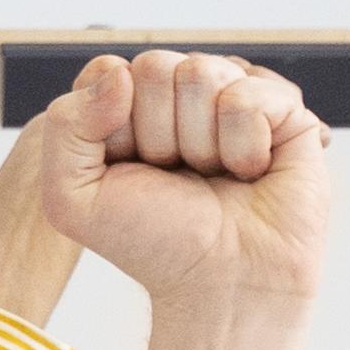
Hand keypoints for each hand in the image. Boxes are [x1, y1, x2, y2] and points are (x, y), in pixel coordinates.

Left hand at [31, 50, 335, 312]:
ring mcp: (233, 98)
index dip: (114, 125)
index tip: (129, 169)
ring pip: (202, 74)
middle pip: (156, 66)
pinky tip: (250, 171)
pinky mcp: (284, 111)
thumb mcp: (72, 197)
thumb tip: (118, 73)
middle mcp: (182, 96)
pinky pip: (247, 96)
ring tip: (214, 174)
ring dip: (201, 143)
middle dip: (159, 134)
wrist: (221, 283)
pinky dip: (243, 145)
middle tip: (177, 175)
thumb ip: (65, 127)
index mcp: (131, 105)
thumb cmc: (152, 241)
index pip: (109, 71)